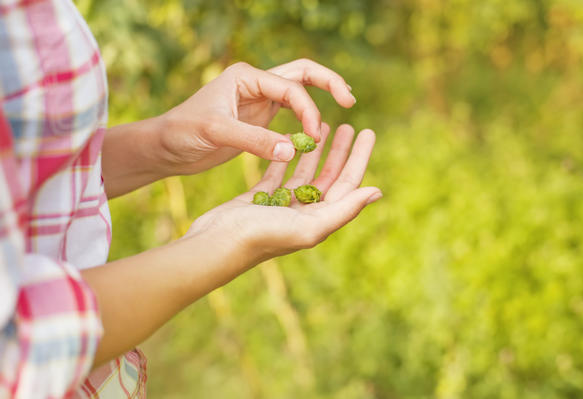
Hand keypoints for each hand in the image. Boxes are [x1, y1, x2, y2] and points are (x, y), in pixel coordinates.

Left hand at [158, 59, 355, 174]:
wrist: (166, 146)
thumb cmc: (183, 132)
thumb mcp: (217, 132)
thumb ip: (255, 140)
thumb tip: (293, 152)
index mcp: (247, 77)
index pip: (290, 87)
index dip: (308, 110)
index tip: (314, 138)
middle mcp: (255, 84)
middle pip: (302, 74)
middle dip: (328, 83)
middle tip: (350, 100)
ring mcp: (258, 101)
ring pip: (298, 93)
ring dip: (319, 101)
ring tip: (344, 108)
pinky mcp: (258, 120)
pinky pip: (290, 114)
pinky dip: (306, 119)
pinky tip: (317, 131)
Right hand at [184, 123, 381, 267]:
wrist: (214, 245)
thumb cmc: (261, 237)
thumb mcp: (309, 225)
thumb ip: (344, 209)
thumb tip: (378, 192)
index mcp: (319, 220)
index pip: (347, 184)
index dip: (359, 158)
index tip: (368, 131)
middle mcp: (304, 214)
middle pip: (329, 177)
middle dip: (340, 151)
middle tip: (349, 125)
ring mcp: (281, 206)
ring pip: (304, 173)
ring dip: (315, 151)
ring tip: (323, 127)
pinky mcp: (259, 199)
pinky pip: (278, 174)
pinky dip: (286, 158)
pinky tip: (290, 141)